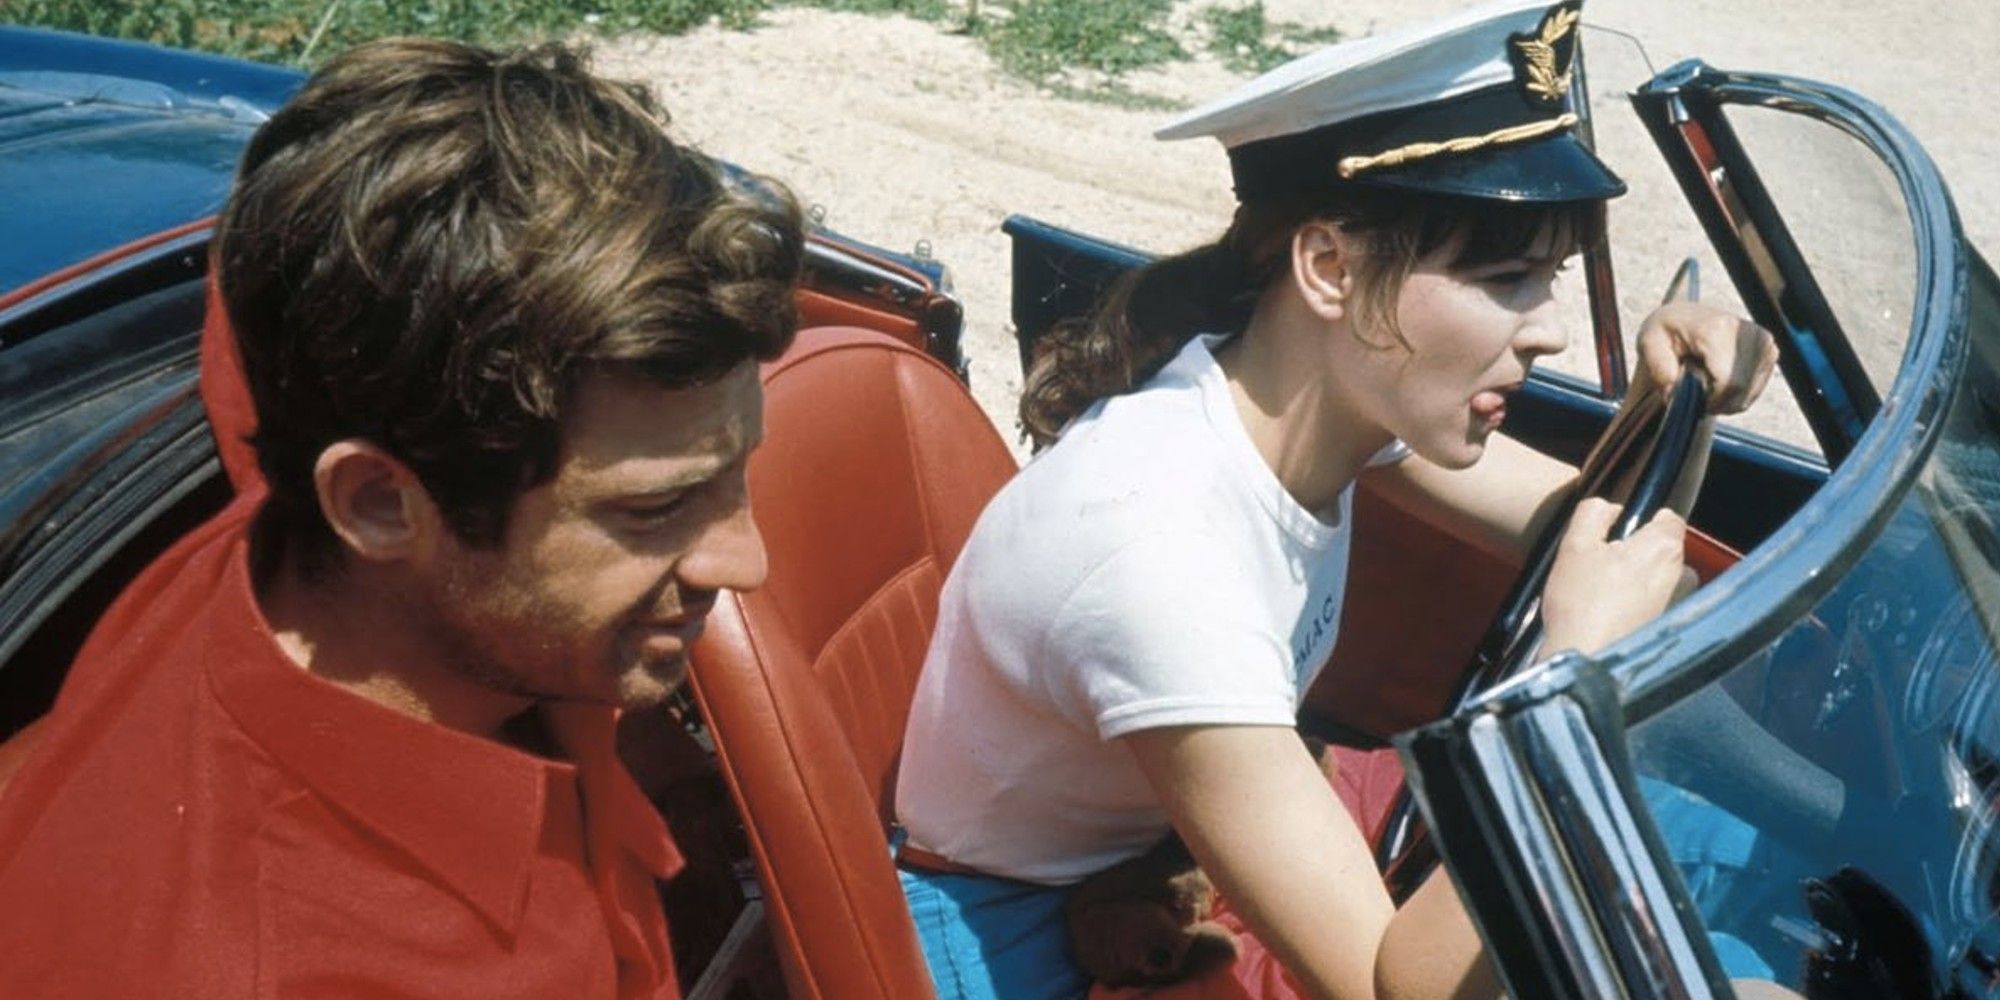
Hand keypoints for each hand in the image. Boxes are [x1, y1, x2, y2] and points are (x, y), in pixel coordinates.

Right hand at [1541, 498, 1691, 655]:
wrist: (1587, 660)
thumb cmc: (1581, 604)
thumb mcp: (1575, 545)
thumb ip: (1593, 512)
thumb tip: (1609, 508)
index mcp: (1665, 548)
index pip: (1667, 517)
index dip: (1639, 520)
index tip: (1613, 534)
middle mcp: (1681, 575)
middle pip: (1660, 549)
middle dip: (1634, 553)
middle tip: (1598, 567)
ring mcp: (1678, 605)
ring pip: (1656, 578)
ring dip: (1635, 580)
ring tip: (1600, 594)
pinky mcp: (1666, 628)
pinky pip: (1653, 604)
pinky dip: (1635, 605)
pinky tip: (1607, 615)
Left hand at [1634, 301, 1777, 414]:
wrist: (1685, 316)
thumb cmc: (1666, 331)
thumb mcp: (1648, 343)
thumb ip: (1658, 368)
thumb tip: (1674, 392)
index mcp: (1718, 329)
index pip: (1728, 382)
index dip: (1709, 400)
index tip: (1689, 395)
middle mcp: (1748, 333)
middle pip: (1739, 391)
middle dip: (1714, 401)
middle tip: (1693, 388)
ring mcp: (1764, 342)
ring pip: (1747, 395)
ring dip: (1722, 400)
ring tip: (1704, 380)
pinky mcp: (1770, 351)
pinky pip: (1753, 392)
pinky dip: (1733, 395)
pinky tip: (1719, 378)